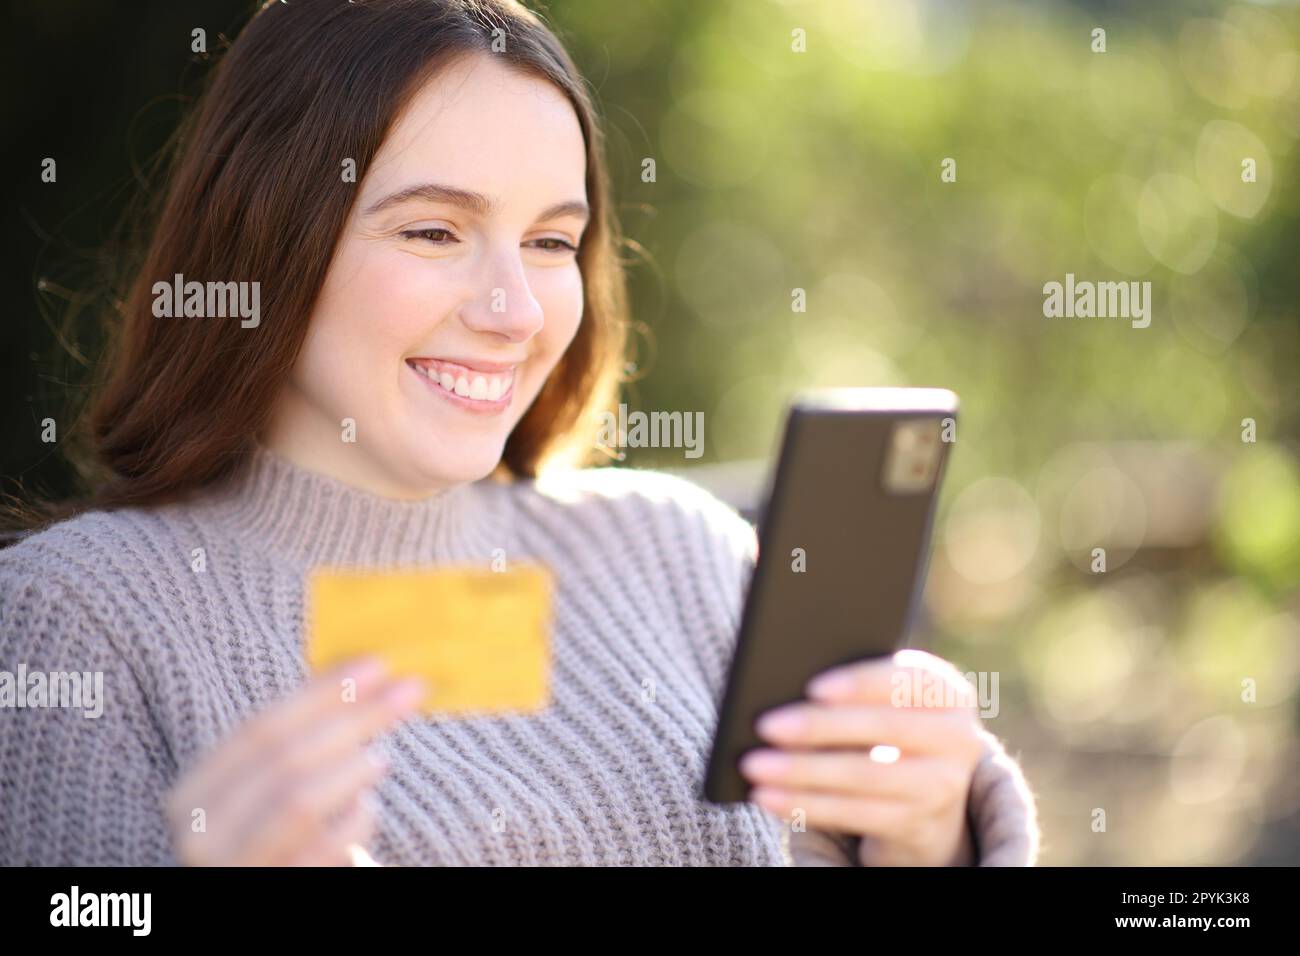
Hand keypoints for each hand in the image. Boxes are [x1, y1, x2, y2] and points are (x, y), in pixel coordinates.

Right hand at [165, 657, 424, 865]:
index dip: (321, 692)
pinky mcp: (276, 889)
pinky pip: (323, 848)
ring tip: (383, 757)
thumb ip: (294, 745)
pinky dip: (354, 821)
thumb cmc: (271, 844)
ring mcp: (235, 867)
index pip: (261, 727)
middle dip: (353, 717)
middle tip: (409, 692)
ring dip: (350, 768)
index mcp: (193, 794)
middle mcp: (202, 832)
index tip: (376, 666)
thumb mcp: (262, 794)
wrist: (258, 892)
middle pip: (286, 756)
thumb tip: (365, 674)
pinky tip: (367, 809)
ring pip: (298, 799)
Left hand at [740, 649, 983, 865]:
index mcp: (947, 691)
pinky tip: (768, 797)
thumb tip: (784, 692)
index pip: (906, 679)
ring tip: (755, 765)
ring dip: (803, 773)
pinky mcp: (918, 824)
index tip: (813, 687)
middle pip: (884, 728)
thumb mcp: (886, 699)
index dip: (860, 683)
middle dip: (820, 727)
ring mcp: (942, 785)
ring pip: (866, 776)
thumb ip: (854, 688)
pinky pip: (856, 815)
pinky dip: (806, 805)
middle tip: (766, 725)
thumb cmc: (887, 722)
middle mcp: (956, 736)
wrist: (929, 789)